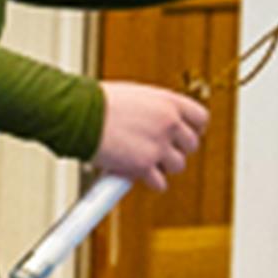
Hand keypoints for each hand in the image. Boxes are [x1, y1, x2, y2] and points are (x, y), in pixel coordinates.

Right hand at [93, 80, 209, 189]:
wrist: (77, 113)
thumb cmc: (96, 102)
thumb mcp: (133, 95)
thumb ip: (152, 109)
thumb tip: (155, 121)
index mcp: (168, 101)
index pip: (200, 118)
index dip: (192, 129)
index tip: (183, 134)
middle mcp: (169, 122)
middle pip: (191, 145)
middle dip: (176, 149)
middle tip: (159, 150)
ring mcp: (158, 145)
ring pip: (178, 165)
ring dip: (163, 166)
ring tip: (145, 162)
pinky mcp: (144, 165)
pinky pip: (160, 182)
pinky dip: (150, 181)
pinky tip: (137, 174)